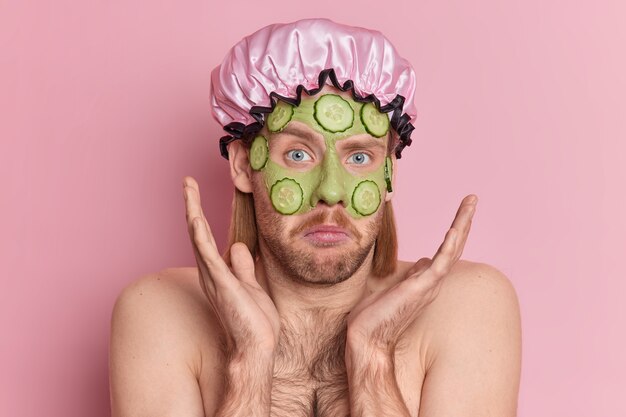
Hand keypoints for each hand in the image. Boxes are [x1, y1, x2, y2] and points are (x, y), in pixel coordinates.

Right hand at [183, 176, 280, 356]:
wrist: (256, 348)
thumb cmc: (255, 323)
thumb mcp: (252, 286)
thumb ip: (244, 267)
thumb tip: (239, 248)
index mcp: (219, 272)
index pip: (207, 237)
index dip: (201, 214)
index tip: (197, 193)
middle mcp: (211, 272)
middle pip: (198, 232)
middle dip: (191, 205)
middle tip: (187, 181)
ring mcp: (214, 277)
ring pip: (199, 238)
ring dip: (192, 211)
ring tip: (188, 188)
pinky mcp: (221, 284)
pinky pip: (208, 256)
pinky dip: (200, 236)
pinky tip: (194, 217)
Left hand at [345, 194, 477, 357]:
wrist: (366, 340)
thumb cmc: (373, 317)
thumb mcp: (391, 285)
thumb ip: (409, 273)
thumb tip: (422, 261)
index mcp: (423, 280)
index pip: (444, 250)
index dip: (454, 230)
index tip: (461, 211)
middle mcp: (430, 281)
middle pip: (453, 246)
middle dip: (463, 221)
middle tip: (472, 199)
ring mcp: (428, 285)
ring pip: (451, 250)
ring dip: (462, 225)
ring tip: (470, 203)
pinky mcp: (421, 289)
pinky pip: (441, 264)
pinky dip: (449, 246)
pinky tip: (455, 229)